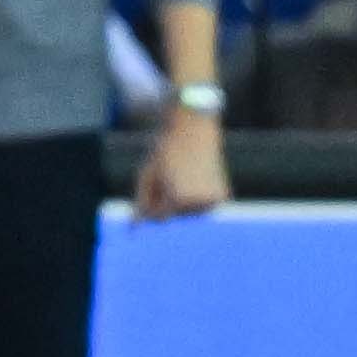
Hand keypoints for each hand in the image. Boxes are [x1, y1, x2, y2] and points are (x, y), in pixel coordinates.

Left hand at [131, 102, 230, 221]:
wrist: (193, 128)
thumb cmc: (165, 151)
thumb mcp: (147, 175)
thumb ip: (141, 202)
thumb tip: (133, 227)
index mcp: (177, 198)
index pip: (160, 217)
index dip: (153, 202)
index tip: (155, 184)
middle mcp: (197, 203)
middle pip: (175, 215)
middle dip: (168, 200)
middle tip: (171, 174)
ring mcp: (212, 201)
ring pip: (190, 212)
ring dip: (183, 199)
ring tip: (183, 174)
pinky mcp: (223, 197)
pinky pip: (203, 206)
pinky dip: (197, 198)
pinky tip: (197, 178)